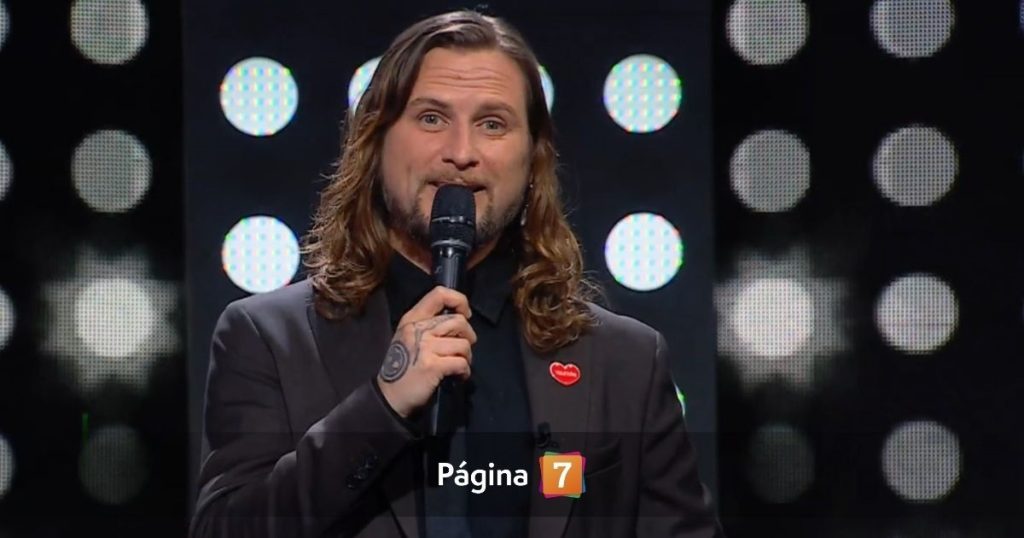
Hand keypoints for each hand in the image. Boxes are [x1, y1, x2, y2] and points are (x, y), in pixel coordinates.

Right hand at [376, 286, 476, 417]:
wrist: (390, 396)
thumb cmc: (402, 366)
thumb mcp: (408, 337)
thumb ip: (428, 325)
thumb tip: (459, 319)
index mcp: (412, 318)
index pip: (440, 294)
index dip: (459, 301)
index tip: (465, 315)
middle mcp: (418, 328)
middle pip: (458, 321)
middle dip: (468, 336)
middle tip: (463, 349)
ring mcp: (425, 347)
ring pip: (463, 344)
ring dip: (467, 357)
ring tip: (459, 365)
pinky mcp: (433, 365)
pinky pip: (461, 363)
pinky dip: (465, 371)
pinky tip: (458, 376)